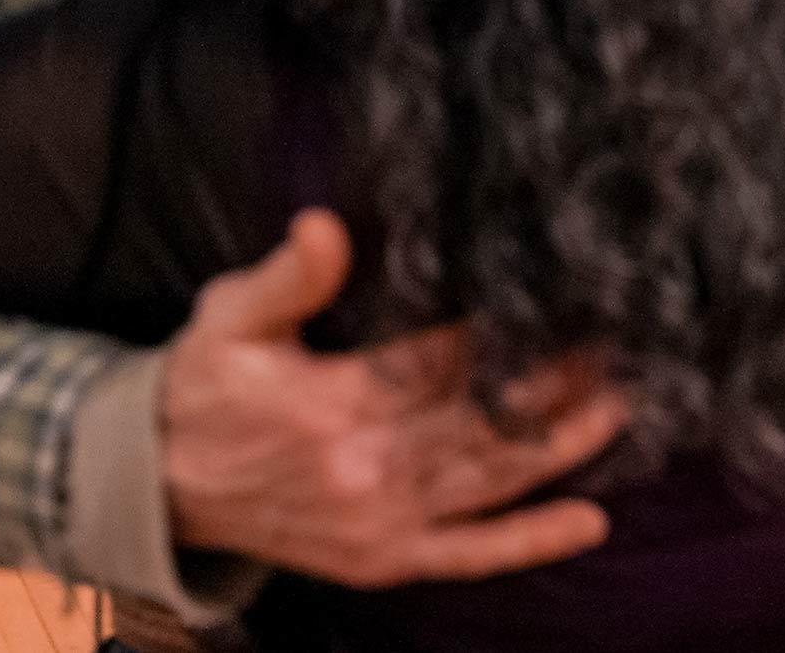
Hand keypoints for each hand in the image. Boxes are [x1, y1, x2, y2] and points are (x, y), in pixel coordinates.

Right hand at [162, 210, 628, 588]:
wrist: (157, 484)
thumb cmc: (205, 387)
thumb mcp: (230, 319)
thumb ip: (288, 278)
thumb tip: (322, 226)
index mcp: (330, 403)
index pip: (442, 359)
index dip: (508, 329)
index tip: (567, 293)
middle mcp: (363, 469)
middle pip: (483, 419)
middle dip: (557, 381)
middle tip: (625, 342)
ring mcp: (378, 522)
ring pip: (492, 480)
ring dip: (564, 444)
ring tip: (627, 402)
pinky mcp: (383, 558)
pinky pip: (468, 554)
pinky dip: (529, 541)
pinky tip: (590, 519)